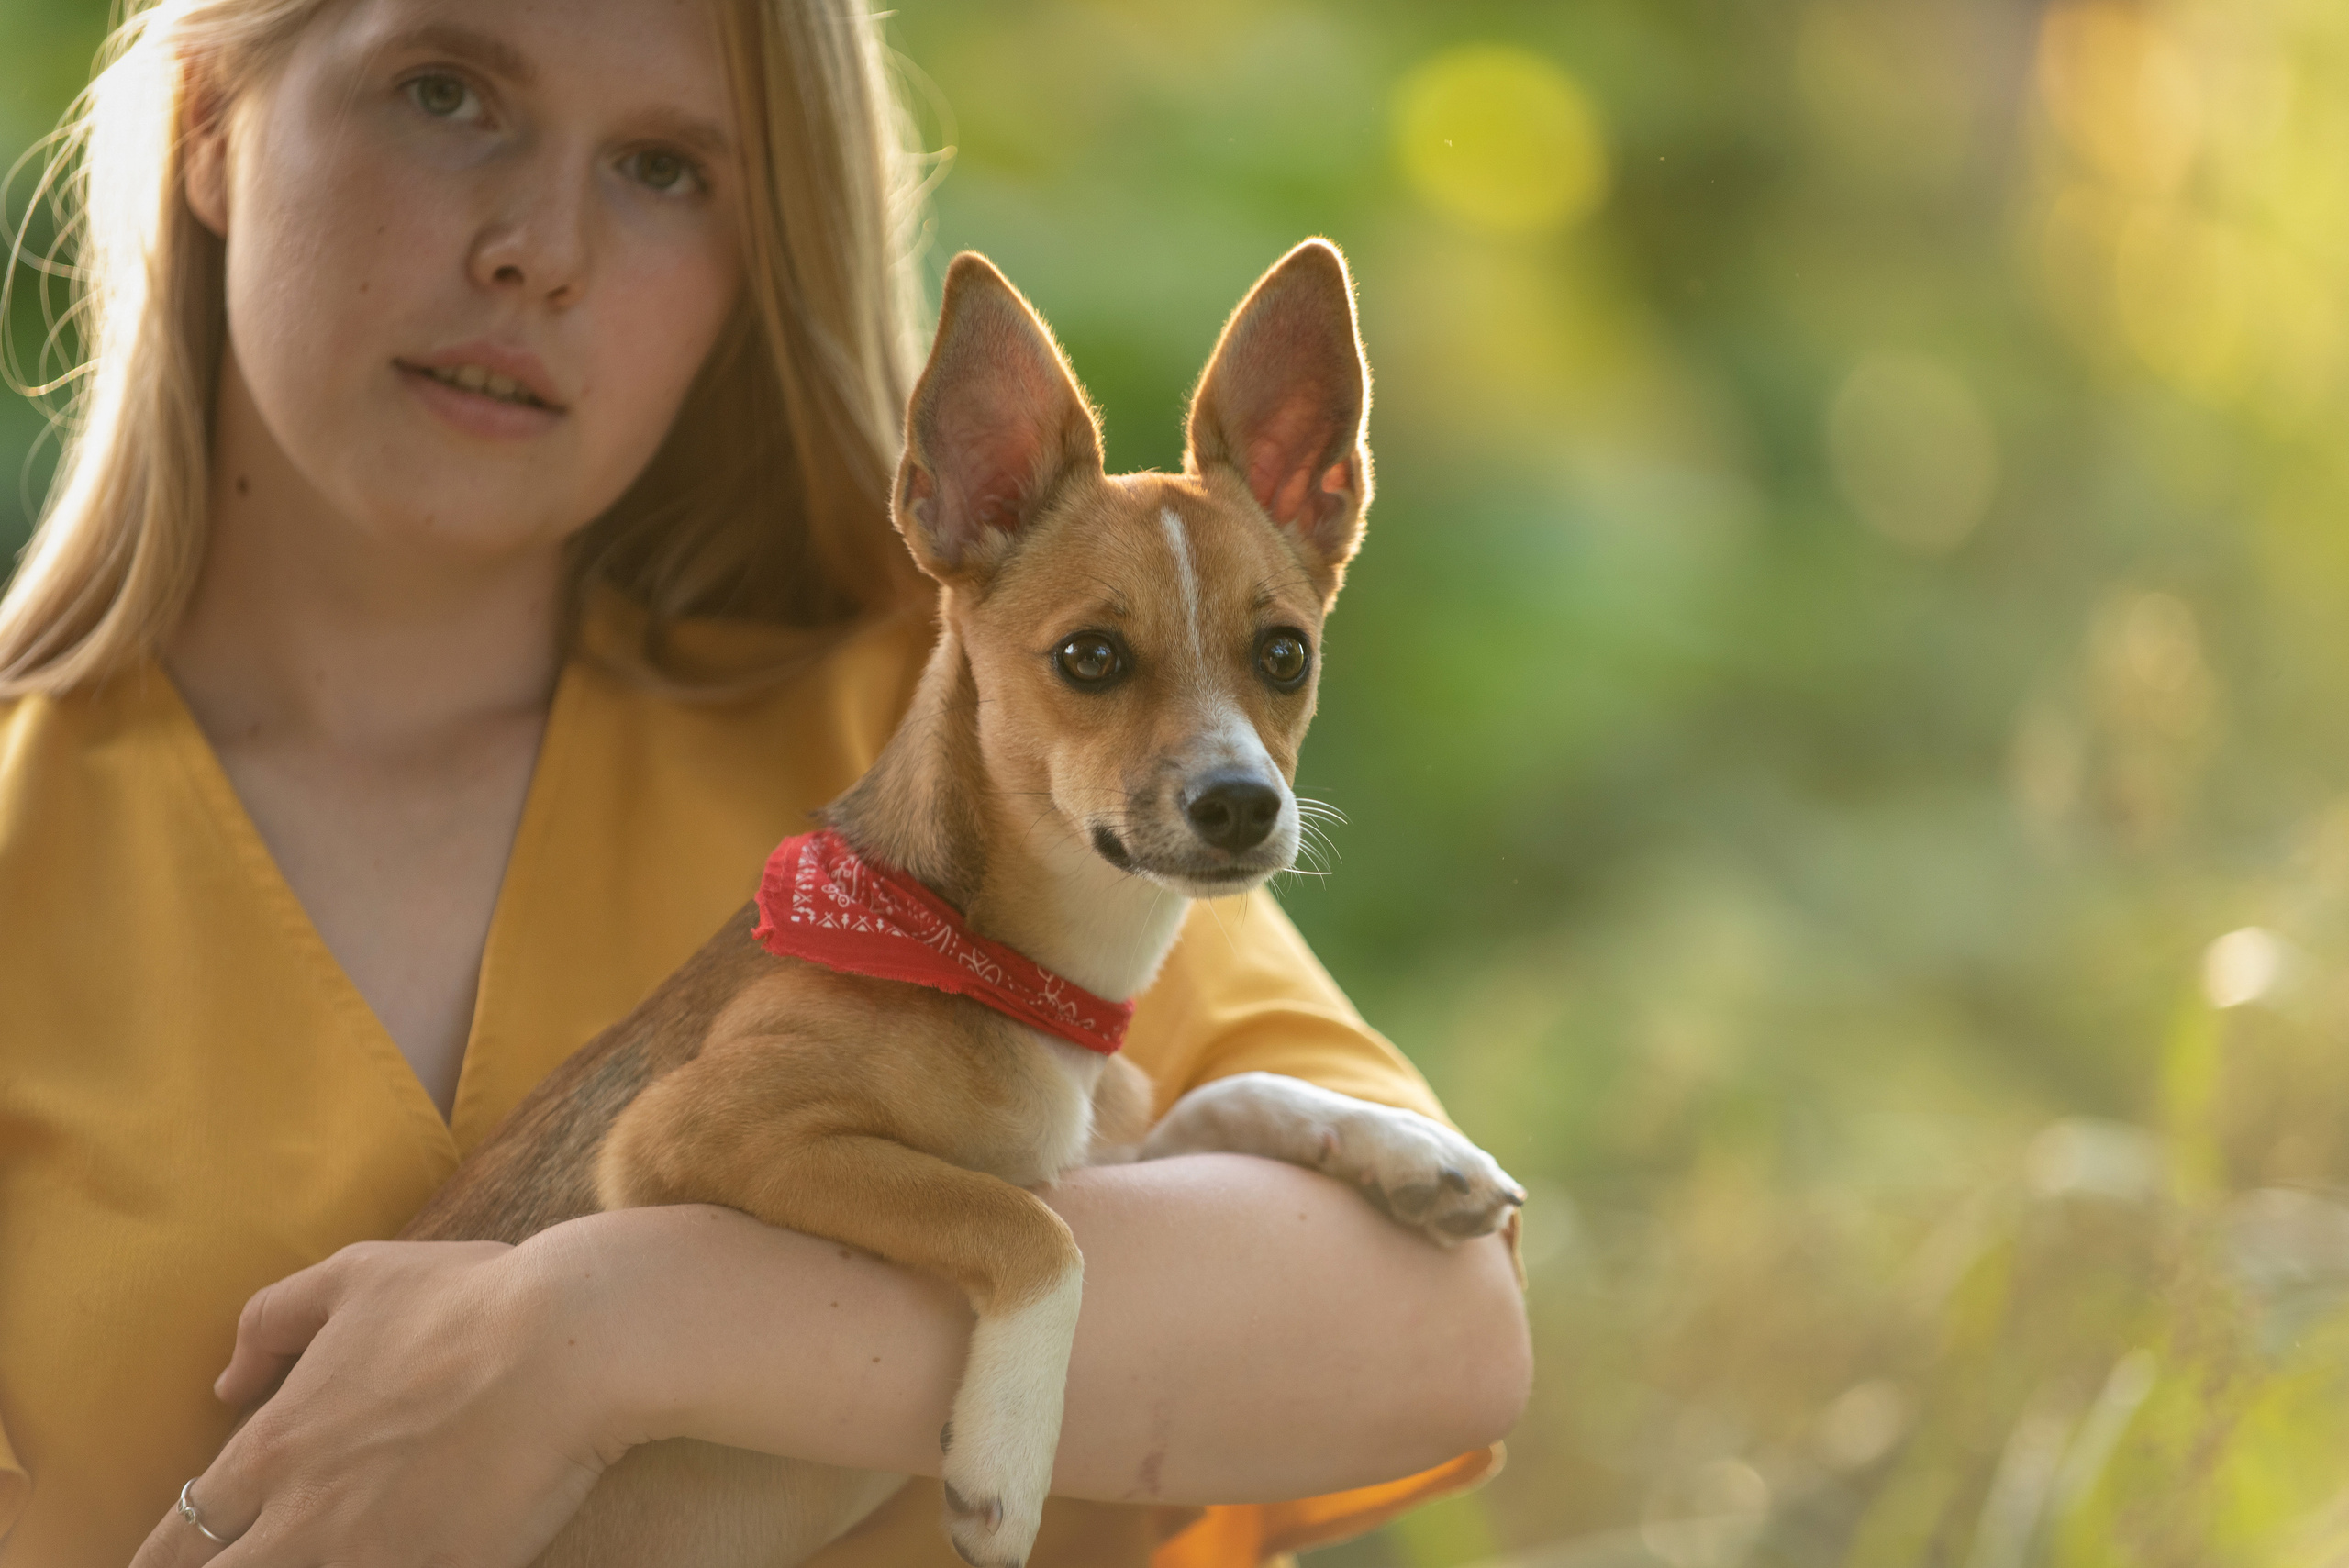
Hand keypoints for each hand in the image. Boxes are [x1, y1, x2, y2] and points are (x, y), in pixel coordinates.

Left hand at [130, 1237, 623, 1566]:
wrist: (572, 1342)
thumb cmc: (467, 1300)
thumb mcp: (358, 1275)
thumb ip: (273, 1319)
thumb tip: (226, 1382)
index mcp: (275, 1448)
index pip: (179, 1537)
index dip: (169, 1561)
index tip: (185, 1559)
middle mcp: (303, 1519)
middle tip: (248, 1560)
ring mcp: (368, 1560)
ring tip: (328, 1555)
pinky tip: (398, 1561)